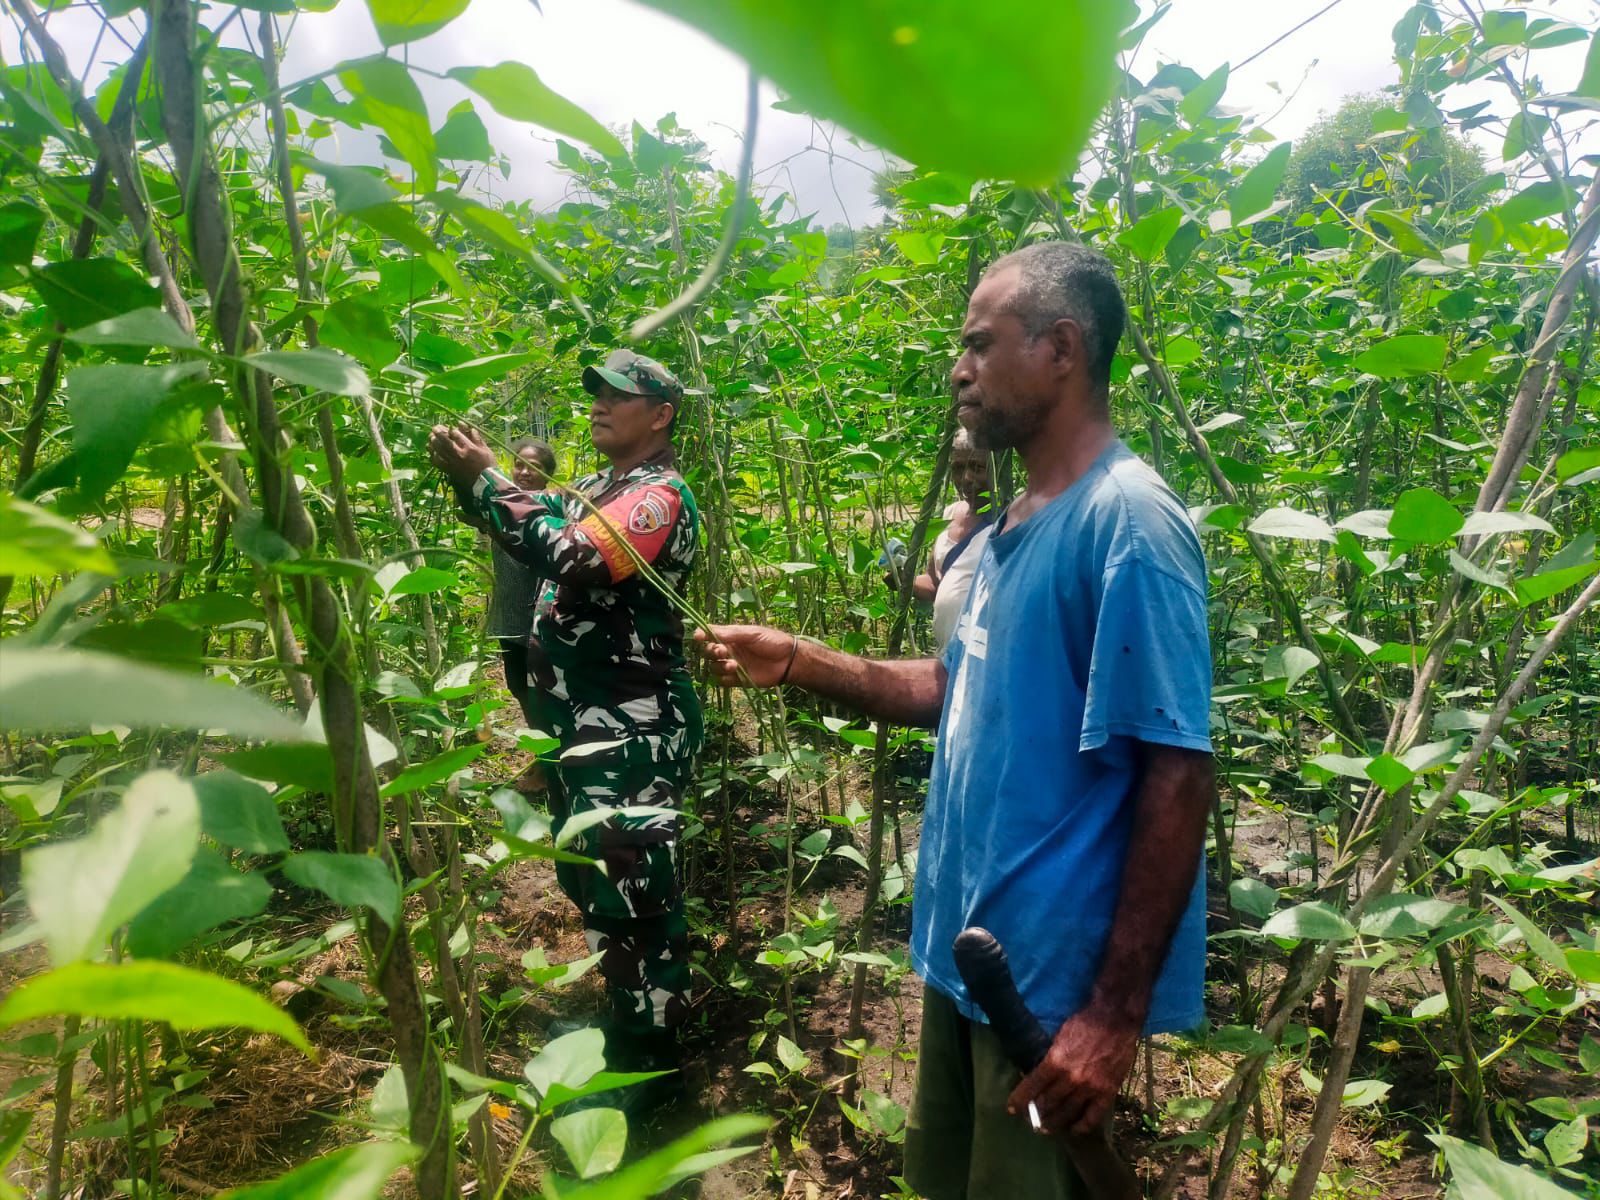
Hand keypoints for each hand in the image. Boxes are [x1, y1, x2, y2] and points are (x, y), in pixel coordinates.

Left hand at [429, 422, 496, 488]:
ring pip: (439, 450)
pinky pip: (438, 463)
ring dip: (433, 443)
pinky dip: (433, 456)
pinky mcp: (450, 471)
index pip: (456, 434)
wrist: (486, 483)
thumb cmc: (488, 466)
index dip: (451, 429)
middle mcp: (459, 454)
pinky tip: (432, 453)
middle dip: (438, 432)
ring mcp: (453, 463)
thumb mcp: (486, 450)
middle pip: (444, 441)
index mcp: (469, 448)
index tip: (450, 428)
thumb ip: (477, 438)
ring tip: (431, 438)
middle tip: (435, 428)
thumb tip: (470, 427)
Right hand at [693, 624, 797, 687]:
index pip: (710, 636)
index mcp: (731, 637)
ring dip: (719, 666)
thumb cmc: (772, 641)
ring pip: (714, 668)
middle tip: (723, 651)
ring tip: (734, 664)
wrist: (788, 661)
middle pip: (709, 653)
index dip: (702, 636)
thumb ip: (729, 633)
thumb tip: (704, 630)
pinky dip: (724, 678)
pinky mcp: (737, 680)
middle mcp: (729, 651)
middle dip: (712, 652)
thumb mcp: (751, 633)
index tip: (699, 637)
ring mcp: (732, 666)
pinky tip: (734, 674)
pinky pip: (722, 681)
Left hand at [1007, 1007, 1140, 1136]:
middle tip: (1030, 1120)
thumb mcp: (1059, 1036)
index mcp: (1056, 1061)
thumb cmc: (1084, 1022)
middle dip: (1036, 1113)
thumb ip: (1050, 1057)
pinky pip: (1094, 1116)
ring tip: (1046, 1129)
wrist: (1116, 1019)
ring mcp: (1091, 1087)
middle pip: (1048, 1103)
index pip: (1032, 1085)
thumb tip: (1037, 1073)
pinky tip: (1074, 1129)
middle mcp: (1071, 1078)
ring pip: (1068, 1113)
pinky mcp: (1108, 1092)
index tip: (1011, 1109)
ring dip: (1054, 1123)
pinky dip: (1082, 1126)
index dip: (1020, 1100)